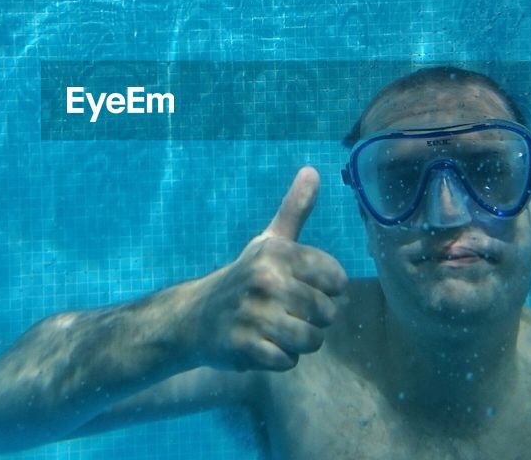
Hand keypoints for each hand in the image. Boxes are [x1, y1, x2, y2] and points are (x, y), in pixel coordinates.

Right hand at [189, 166, 348, 371]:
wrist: (194, 316)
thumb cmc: (244, 277)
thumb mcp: (268, 241)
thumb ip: (295, 209)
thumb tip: (313, 169)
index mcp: (277, 253)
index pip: (336, 279)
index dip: (328, 290)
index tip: (306, 288)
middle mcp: (266, 279)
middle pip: (327, 313)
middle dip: (316, 320)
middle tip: (290, 313)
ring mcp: (254, 314)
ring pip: (311, 340)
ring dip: (301, 342)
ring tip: (281, 330)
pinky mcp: (244, 345)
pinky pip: (288, 361)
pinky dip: (281, 359)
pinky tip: (265, 345)